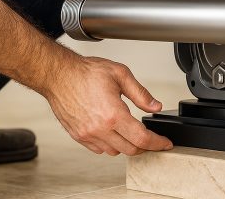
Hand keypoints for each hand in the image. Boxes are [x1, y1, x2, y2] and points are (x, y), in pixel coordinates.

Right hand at [43, 55, 172, 155]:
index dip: (158, 143)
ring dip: (127, 145)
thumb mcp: (121, 75)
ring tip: (131, 132)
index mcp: (113, 114)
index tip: (165, 144)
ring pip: (114, 152)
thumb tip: (155, 106)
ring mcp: (87, 135)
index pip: (142, 138)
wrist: (59, 75)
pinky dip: (110, 145)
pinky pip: (99, 149)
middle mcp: (100, 129)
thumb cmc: (86, 72)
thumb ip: (141, 94)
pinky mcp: (78, 136)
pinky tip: (113, 132)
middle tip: (152, 138)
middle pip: (130, 149)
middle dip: (145, 146)